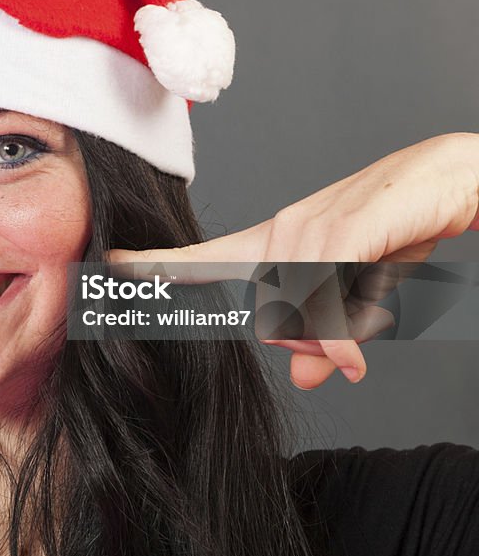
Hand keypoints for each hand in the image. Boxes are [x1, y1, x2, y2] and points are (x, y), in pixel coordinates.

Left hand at [109, 133, 478, 388]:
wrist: (450, 178)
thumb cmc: (398, 231)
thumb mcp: (362, 296)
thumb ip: (330, 334)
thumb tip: (310, 377)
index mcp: (277, 244)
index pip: (206, 260)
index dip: (156, 265)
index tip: (111, 264)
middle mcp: (283, 232)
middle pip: (271, 322)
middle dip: (308, 345)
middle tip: (350, 333)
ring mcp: (311, 228)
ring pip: (298, 316)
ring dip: (335, 340)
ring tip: (370, 319)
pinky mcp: (346, 228)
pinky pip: (326, 299)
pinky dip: (341, 337)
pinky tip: (353, 356)